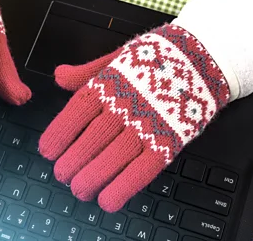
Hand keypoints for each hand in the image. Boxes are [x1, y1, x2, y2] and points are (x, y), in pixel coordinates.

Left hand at [39, 24, 229, 211]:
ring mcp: (150, 123)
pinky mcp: (172, 138)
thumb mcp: (118, 55)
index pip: (77, 111)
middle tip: (61, 175)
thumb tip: (59, 76)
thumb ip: (87, 71)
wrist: (205, 53)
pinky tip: (108, 200)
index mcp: (110, 83)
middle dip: (73, 160)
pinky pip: (145, 167)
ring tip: (79, 190)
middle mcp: (126, 104)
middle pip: (92, 138)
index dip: (60, 133)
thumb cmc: (157, 57)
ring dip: (94, 177)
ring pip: (115, 156)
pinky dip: (125, 186)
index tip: (47, 151)